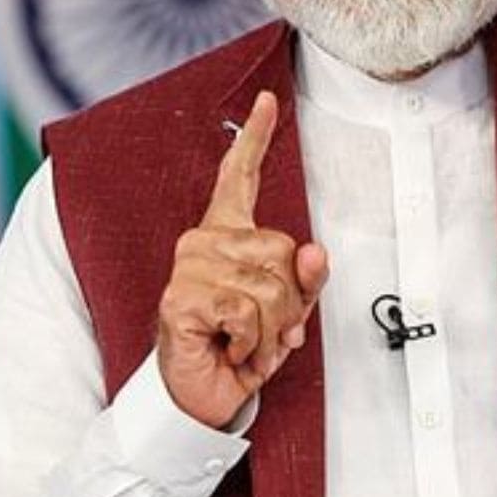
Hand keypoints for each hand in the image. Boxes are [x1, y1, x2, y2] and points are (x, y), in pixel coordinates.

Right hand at [155, 91, 329, 428]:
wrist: (200, 395)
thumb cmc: (240, 348)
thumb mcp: (287, 312)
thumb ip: (306, 280)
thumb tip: (315, 252)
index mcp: (228, 235)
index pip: (240, 177)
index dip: (255, 139)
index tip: (267, 102)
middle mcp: (204, 241)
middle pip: (282, 250)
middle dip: (289, 302)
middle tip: (264, 329)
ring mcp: (190, 267)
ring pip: (270, 286)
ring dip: (272, 330)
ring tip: (247, 343)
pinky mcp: (180, 298)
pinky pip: (247, 311)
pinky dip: (252, 342)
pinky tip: (230, 348)